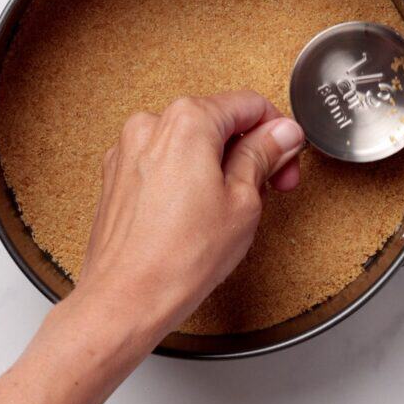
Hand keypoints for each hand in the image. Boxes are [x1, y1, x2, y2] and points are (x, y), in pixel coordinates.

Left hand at [75, 90, 305, 341]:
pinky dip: (186, 178)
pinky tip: (197, 213)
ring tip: (230, 209)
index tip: (287, 156)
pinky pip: (163, 162)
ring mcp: (128, 150)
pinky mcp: (117, 176)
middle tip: (269, 187)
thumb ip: (264, 156)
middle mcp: (150, 125)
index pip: (248, 104)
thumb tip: (282, 134)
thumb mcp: (244, 202)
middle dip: (248, 151)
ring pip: (189, 143)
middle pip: (217, 121)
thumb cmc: (177, 259)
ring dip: (217, 166)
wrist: (125, 299)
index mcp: (186, 121)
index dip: (277, 132)